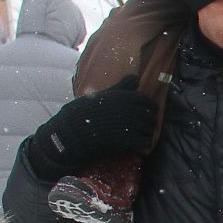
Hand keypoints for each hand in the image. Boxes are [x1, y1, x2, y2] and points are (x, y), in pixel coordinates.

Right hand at [23, 76, 156, 180]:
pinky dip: (143, 144)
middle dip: (149, 121)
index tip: (147, 113)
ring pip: (149, 130)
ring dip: (146, 133)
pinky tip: (137, 145)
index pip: (148, 102)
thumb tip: (136, 77)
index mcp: (123, 97)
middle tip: (143, 126)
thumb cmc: (84, 113)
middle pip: (151, 117)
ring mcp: (128, 126)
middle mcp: (128, 110)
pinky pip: (145, 142)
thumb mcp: (102, 96)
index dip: (150, 108)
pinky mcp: (127, 141)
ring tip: (139, 135)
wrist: (71, 133)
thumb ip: (121, 87)